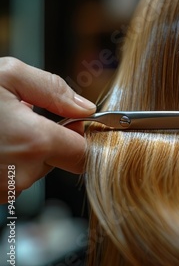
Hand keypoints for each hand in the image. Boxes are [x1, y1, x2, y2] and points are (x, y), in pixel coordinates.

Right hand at [0, 57, 95, 203]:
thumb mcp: (7, 75)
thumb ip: (53, 90)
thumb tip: (84, 107)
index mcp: (35, 142)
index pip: (83, 154)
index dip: (81, 136)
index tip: (72, 122)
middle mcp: (21, 173)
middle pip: (57, 159)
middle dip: (46, 137)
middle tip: (19, 116)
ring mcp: (2, 189)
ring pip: (33, 170)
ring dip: (23, 149)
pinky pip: (10, 179)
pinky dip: (5, 162)